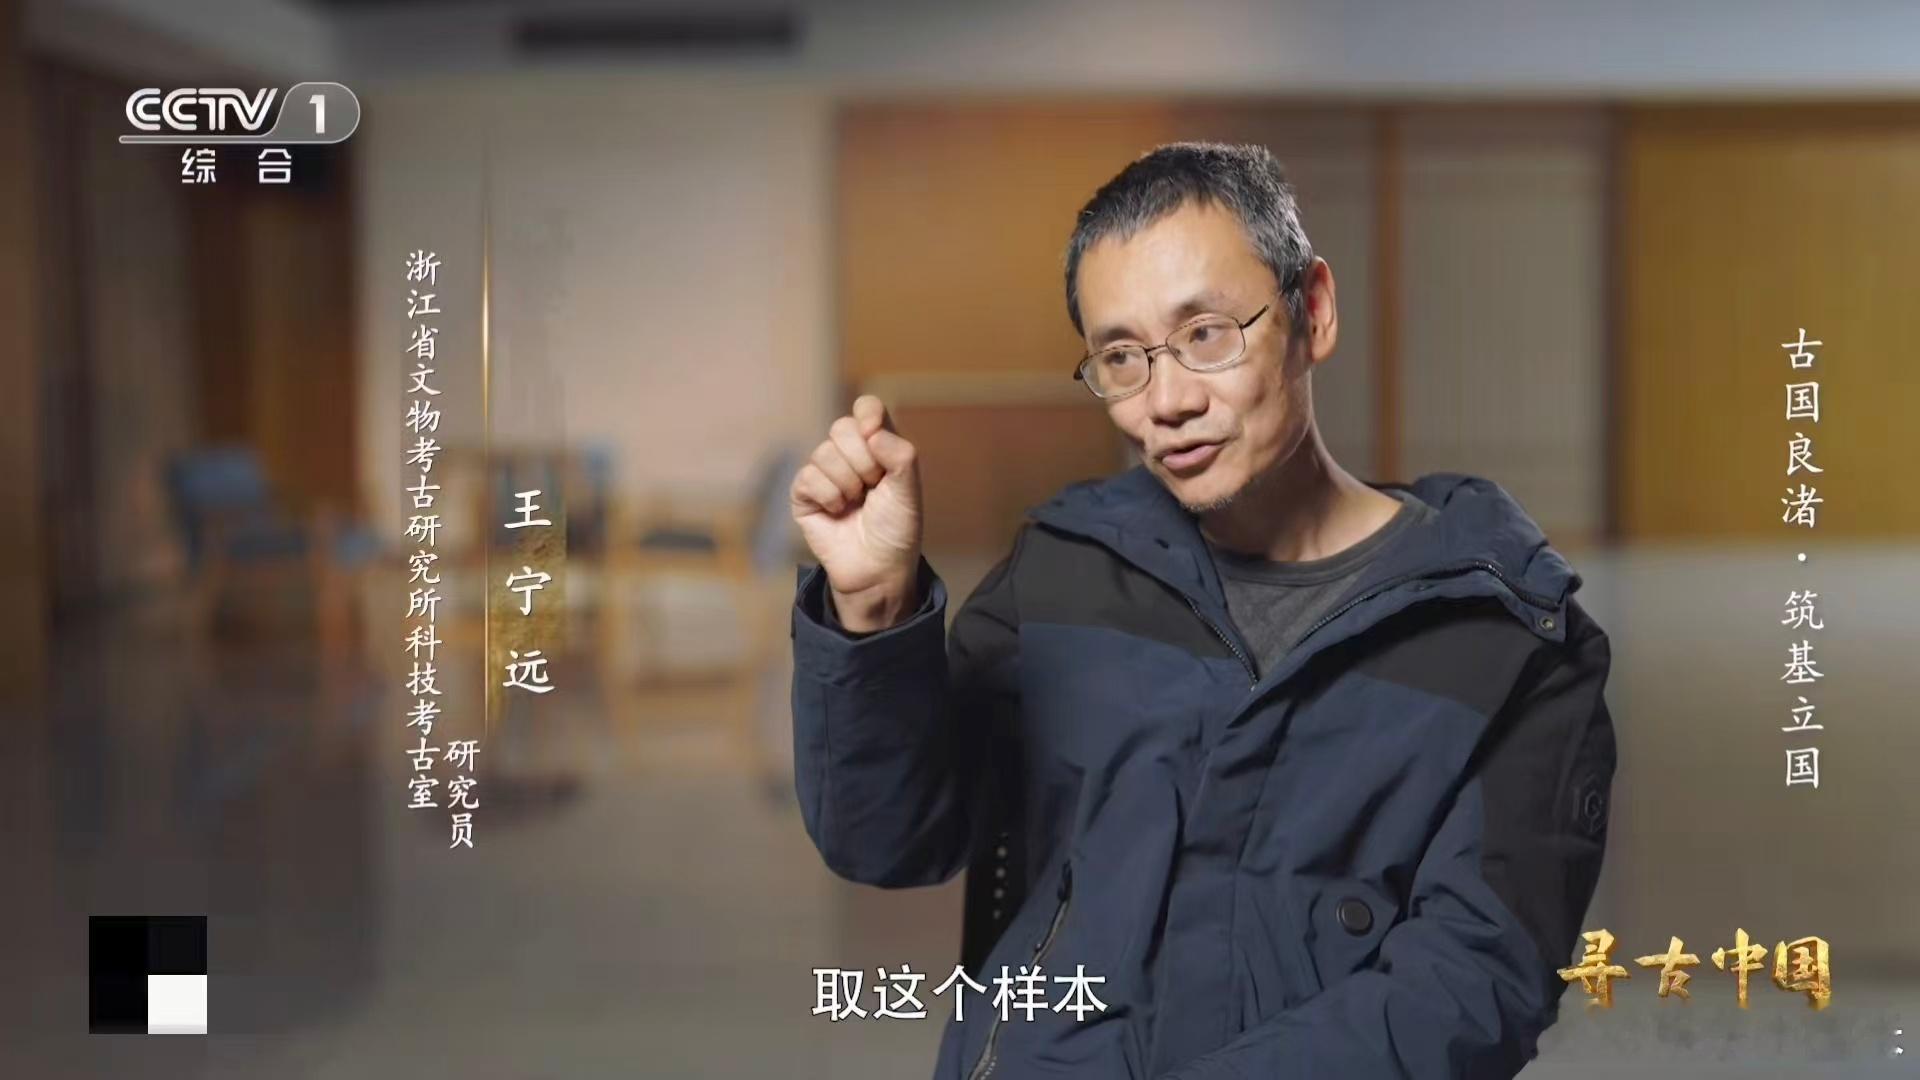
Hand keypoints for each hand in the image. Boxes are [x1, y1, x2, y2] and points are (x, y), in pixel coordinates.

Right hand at [789, 395, 922, 631]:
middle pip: (842, 427)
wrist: (878, 567)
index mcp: (877, 446)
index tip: (875, 432)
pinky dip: (828, 496)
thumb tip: (870, 429)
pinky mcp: (804, 493)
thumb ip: (899, 453)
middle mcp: (850, 455)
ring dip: (847, 483)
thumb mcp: (909, 489)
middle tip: (873, 487)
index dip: (868, 414)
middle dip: (863, 461)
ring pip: (824, 453)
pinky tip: (837, 512)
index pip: (867, 408)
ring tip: (856, 504)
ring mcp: (824, 472)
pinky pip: (808, 476)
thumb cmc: (896, 529)